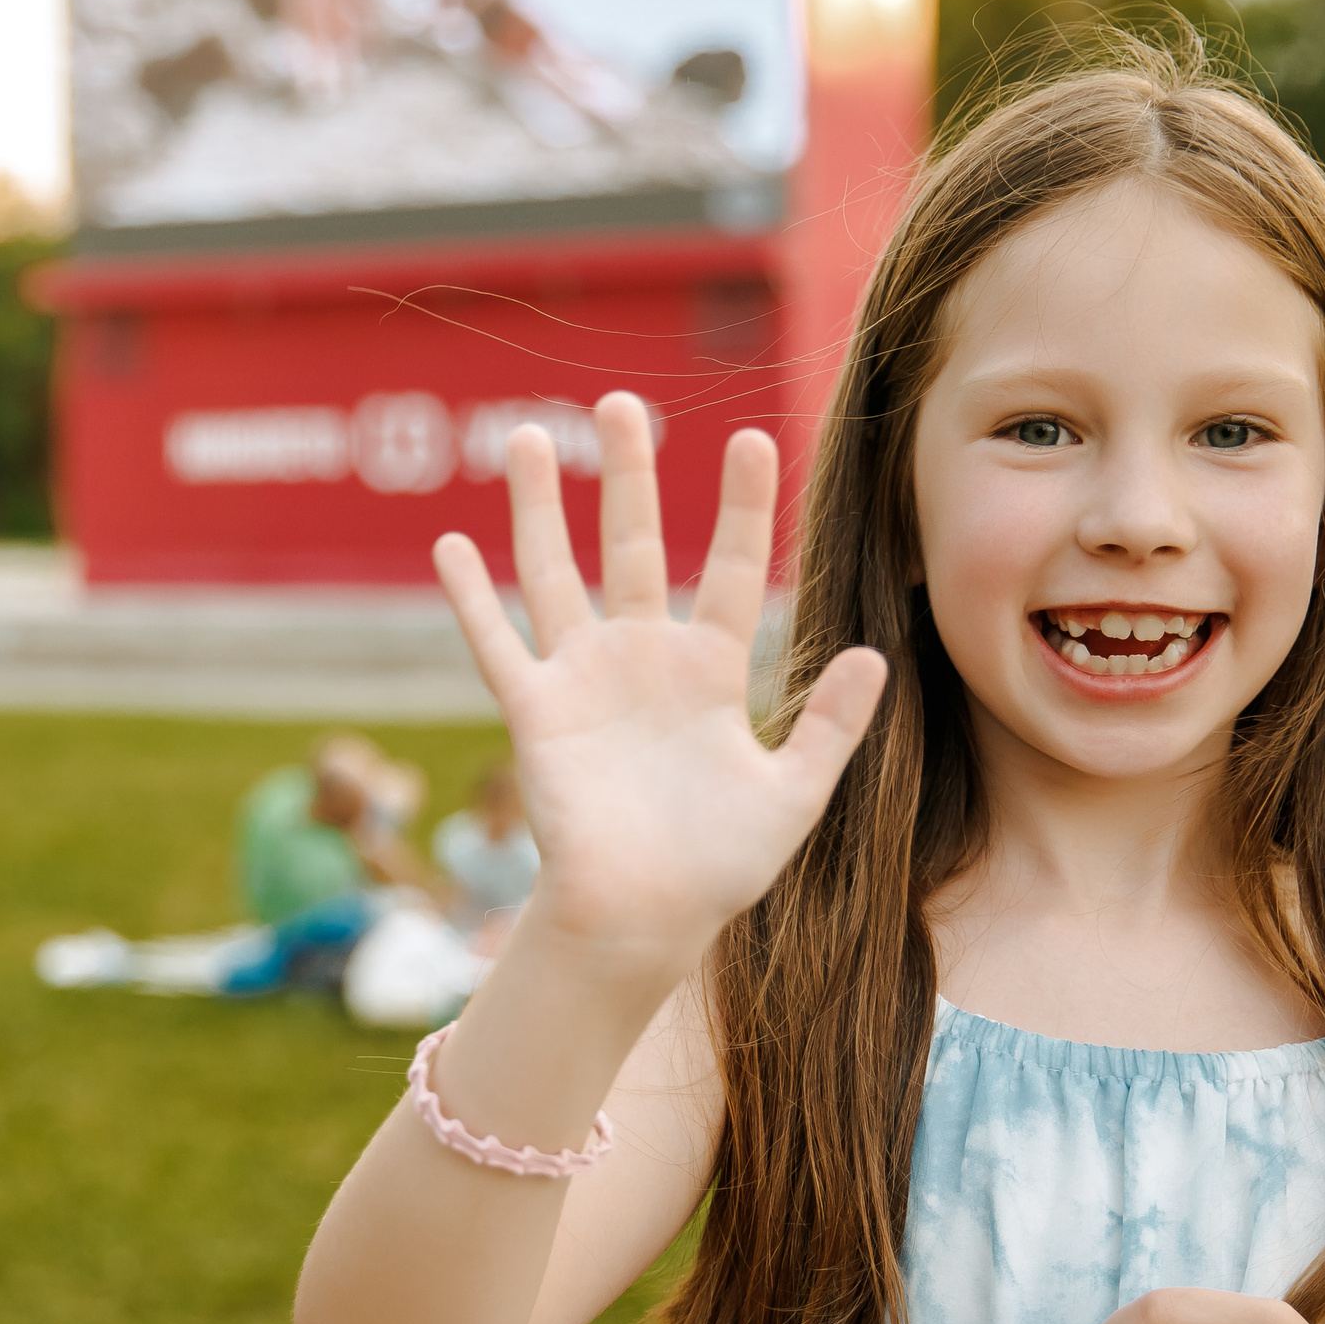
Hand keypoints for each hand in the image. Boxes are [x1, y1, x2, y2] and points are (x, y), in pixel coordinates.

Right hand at [433, 393, 887, 980]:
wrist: (645, 920)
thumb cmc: (720, 868)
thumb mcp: (795, 797)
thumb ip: (830, 727)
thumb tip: (873, 656)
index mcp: (711, 673)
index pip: (733, 571)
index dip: (744, 508)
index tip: (752, 439)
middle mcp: (644, 660)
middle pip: (637, 548)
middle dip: (631, 477)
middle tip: (622, 403)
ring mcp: (585, 681)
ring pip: (558, 575)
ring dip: (543, 510)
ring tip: (535, 439)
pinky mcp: (537, 714)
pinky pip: (499, 645)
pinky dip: (473, 599)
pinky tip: (451, 545)